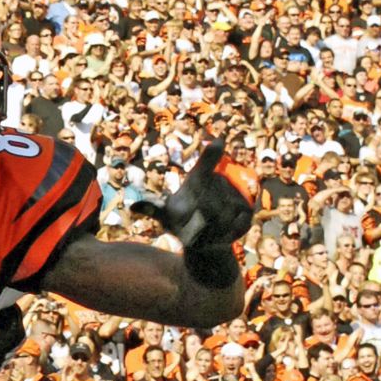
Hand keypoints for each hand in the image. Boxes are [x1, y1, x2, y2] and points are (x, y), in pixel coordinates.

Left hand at [130, 140, 257, 285]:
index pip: (204, 167)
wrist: (203, 239)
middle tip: (196, 224)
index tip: (219, 140)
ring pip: (224, 214)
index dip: (210, 155)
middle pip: (212, 202)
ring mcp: (235, 195)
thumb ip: (153, 208)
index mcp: (198, 180)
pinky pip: (238, 223)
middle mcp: (219, 182)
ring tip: (207, 230)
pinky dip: (228, 233)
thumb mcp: (165, 215)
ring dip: (214, 228)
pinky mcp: (247, 211)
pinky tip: (221, 235)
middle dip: (201, 219)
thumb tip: (133, 205)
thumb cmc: (181, 222)